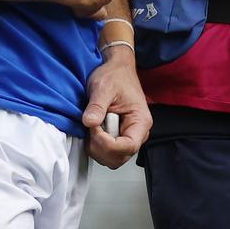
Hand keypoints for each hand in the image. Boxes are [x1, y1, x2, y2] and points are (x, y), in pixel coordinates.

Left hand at [83, 47, 151, 168]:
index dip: (107, 143)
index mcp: (140, 122)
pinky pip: (105, 152)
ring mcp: (126, 136)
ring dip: (96, 146)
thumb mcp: (103, 87)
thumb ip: (97, 106)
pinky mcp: (117, 137)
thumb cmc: (116, 76)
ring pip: (111, 158)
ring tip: (94, 123)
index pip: (128, 147)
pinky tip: (93, 127)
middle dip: (100, 146)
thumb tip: (89, 122)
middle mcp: (137, 133)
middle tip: (92, 125)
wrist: (116, 70)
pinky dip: (95, 144)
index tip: (94, 128)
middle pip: (119, 157)